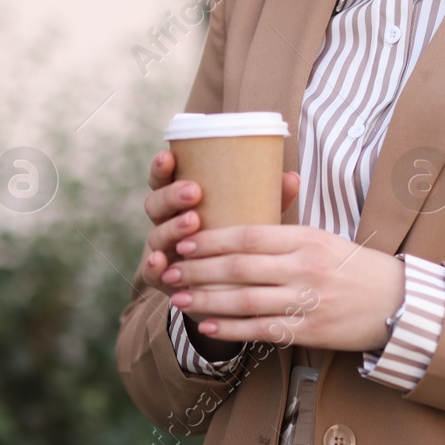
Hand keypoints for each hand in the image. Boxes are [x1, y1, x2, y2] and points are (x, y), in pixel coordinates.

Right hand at [138, 148, 299, 291]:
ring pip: (155, 234)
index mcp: (181, 200)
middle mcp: (167, 222)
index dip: (162, 167)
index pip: (164, 178)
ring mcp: (163, 249)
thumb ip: (268, 198)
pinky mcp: (164, 278)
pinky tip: (160, 260)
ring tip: (192, 221)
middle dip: (172, 195)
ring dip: (171, 227)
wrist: (230, 287)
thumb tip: (293, 177)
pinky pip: (152, 272)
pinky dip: (153, 266)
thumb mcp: (252, 216)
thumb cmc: (239, 239)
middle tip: (195, 191)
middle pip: (156, 204)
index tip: (170, 157)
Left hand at [160, 224, 405, 352]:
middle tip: (170, 272)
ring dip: (207, 301)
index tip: (184, 242)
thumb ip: (284, 233)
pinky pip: (262, 330)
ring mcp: (307, 301)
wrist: (398, 304)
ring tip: (178, 300)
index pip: (249, 235)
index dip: (211, 239)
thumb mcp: (323, 238)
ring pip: (245, 301)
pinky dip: (232, 329)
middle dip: (198, 271)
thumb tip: (237, 224)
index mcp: (306, 238)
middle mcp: (305, 267)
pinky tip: (207, 326)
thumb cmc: (354, 267)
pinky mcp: (310, 331)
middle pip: (239, 268)